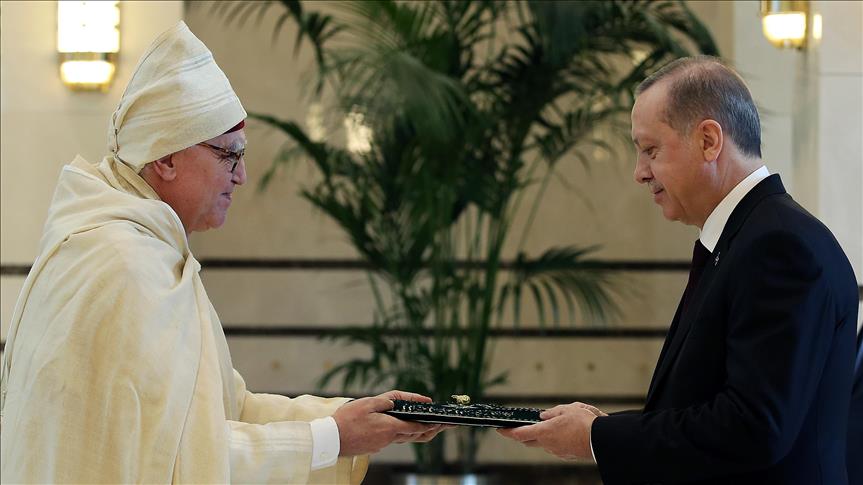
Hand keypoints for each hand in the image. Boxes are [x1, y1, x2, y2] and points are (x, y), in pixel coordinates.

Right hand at [333, 390, 447, 455]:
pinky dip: (400, 435)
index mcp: (389, 426)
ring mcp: (381, 444)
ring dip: (415, 433)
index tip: (438, 422)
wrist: (331, 439)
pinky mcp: (374, 447)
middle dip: (428, 431)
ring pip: (402, 438)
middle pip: (412, 435)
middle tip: (440, 427)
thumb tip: (396, 403)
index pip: (414, 427)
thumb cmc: (347, 420)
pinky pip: (391, 440)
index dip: (428, 424)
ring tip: (425, 428)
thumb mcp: (367, 403)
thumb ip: (385, 402)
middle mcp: (388, 438)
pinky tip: (400, 429)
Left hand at [496, 402, 605, 460]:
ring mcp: (557, 451)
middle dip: (523, 434)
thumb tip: (544, 416)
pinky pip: (556, 447)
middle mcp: (548, 444)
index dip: (508, 432)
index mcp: (545, 431)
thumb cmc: (585, 423)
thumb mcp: (568, 409)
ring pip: (544, 443)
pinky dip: (555, 439)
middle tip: (520, 427)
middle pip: (529, 440)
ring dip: (543, 435)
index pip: (520, 434)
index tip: (500, 429)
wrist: (602, 440)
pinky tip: (564, 432)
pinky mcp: (566, 455)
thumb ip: (553, 412)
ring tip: (552, 424)